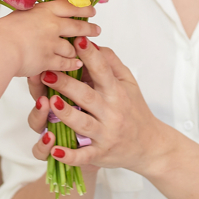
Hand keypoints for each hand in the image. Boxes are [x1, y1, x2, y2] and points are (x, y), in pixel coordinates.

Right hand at [0, 0, 99, 79]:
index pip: (69, 7)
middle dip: (89, 29)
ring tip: (81, 51)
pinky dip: (72, 64)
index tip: (91, 10)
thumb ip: (32, 17)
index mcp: (44, 11)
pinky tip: (76, 64)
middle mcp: (52, 25)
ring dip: (77, 50)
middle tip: (97, 30)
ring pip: (72, 47)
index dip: (82, 9)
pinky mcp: (49, 60)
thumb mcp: (18, 15)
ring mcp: (52, 43)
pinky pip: (66, 63)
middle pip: (77, 27)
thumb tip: (35, 16)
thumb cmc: (1, 32)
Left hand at [28, 38, 177, 175]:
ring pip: (83, 124)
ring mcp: (105, 134)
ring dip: (66, 114)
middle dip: (66, 84)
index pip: (103, 71)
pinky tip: (56, 150)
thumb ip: (112, 63)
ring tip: (50, 102)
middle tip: (47, 72)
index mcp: (117, 93)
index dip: (91, 56)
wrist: (150, 145)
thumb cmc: (135, 110)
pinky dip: (69, 156)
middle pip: (87, 96)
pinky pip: (83, 156)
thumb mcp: (129, 83)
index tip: (78, 41)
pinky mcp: (100, 154)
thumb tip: (94, 44)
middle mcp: (111, 113)